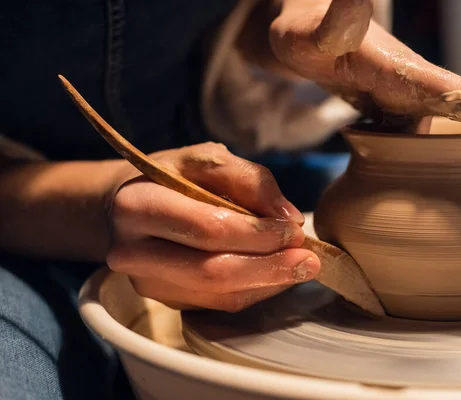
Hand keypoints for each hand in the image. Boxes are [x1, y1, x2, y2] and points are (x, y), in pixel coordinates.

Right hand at [105, 142, 319, 311]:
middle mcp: (134, 252)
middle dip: (269, 266)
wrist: (126, 207)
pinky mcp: (165, 301)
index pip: (207, 228)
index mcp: (138, 206)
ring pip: (219, 294)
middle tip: (309, 259)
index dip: (256, 233)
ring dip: (268, 282)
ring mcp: (148, 283)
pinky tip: (277, 275)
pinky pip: (219, 303)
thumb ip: (249, 179)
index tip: (294, 230)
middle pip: (213, 270)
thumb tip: (289, 217)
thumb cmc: (171, 177)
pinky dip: (255, 290)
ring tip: (302, 267)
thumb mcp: (205, 159)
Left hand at [239, 0, 460, 158]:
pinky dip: (452, 147)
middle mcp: (415, 86)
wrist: (305, 33)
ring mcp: (406, 99)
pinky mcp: (393, 109)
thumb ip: (336, 27)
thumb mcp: (314, 35)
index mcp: (407, 75)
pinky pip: (428, 132)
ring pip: (457, 122)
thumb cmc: (306, 35)